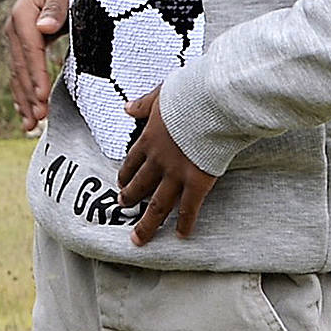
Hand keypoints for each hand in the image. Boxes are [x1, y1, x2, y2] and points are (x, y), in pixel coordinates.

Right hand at [5, 0, 69, 131]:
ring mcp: (15, 37)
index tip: (42, 97)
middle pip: (20, 66)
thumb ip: (56, 6)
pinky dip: (22, 92)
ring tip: (31, 125)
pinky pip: (19, 71)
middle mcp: (14, 27)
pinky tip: (25, 113)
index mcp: (23, 14)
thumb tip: (45, 26)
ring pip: (16, 73)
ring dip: (23, 100)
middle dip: (28, 94)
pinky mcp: (21, 44)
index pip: (30, 50)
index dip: (36, 74)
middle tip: (39, 119)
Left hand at [117, 86, 216, 245]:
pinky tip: (182, 236)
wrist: (210, 102)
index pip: (132, 161)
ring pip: (157, 204)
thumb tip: (127, 107)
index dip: (125, 174)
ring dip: (147, 222)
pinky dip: (185, 224)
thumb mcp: (160, 95)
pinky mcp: (197, 182)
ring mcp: (176, 174)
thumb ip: (144, 104)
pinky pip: (189, 209)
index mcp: (149, 138)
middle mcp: (158, 160)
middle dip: (130, 197)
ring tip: (138, 235)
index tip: (120, 182)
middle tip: (122, 206)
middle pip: (139, 185)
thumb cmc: (188, 95)